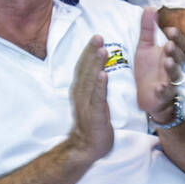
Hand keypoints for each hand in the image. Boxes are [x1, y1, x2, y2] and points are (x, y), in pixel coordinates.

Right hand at [66, 35, 113, 162]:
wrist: (86, 147)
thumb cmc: (93, 123)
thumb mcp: (92, 101)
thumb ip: (94, 86)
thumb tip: (99, 69)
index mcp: (81, 90)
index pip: (83, 67)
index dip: (89, 52)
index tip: (96, 37)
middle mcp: (81, 94)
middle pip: (85, 69)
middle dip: (91, 52)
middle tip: (98, 36)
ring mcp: (87, 104)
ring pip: (90, 80)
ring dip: (95, 64)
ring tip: (102, 50)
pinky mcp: (95, 114)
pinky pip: (97, 98)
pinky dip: (99, 85)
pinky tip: (103, 75)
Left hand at [134, 6, 184, 122]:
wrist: (147, 95)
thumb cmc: (149, 70)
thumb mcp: (145, 47)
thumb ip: (148, 28)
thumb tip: (151, 7)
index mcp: (170, 54)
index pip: (179, 43)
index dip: (177, 37)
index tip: (170, 30)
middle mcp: (173, 67)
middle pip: (180, 58)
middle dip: (175, 52)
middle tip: (169, 45)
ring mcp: (170, 82)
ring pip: (175, 75)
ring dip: (173, 68)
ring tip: (168, 62)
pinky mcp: (163, 95)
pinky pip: (166, 93)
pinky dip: (164, 90)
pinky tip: (161, 86)